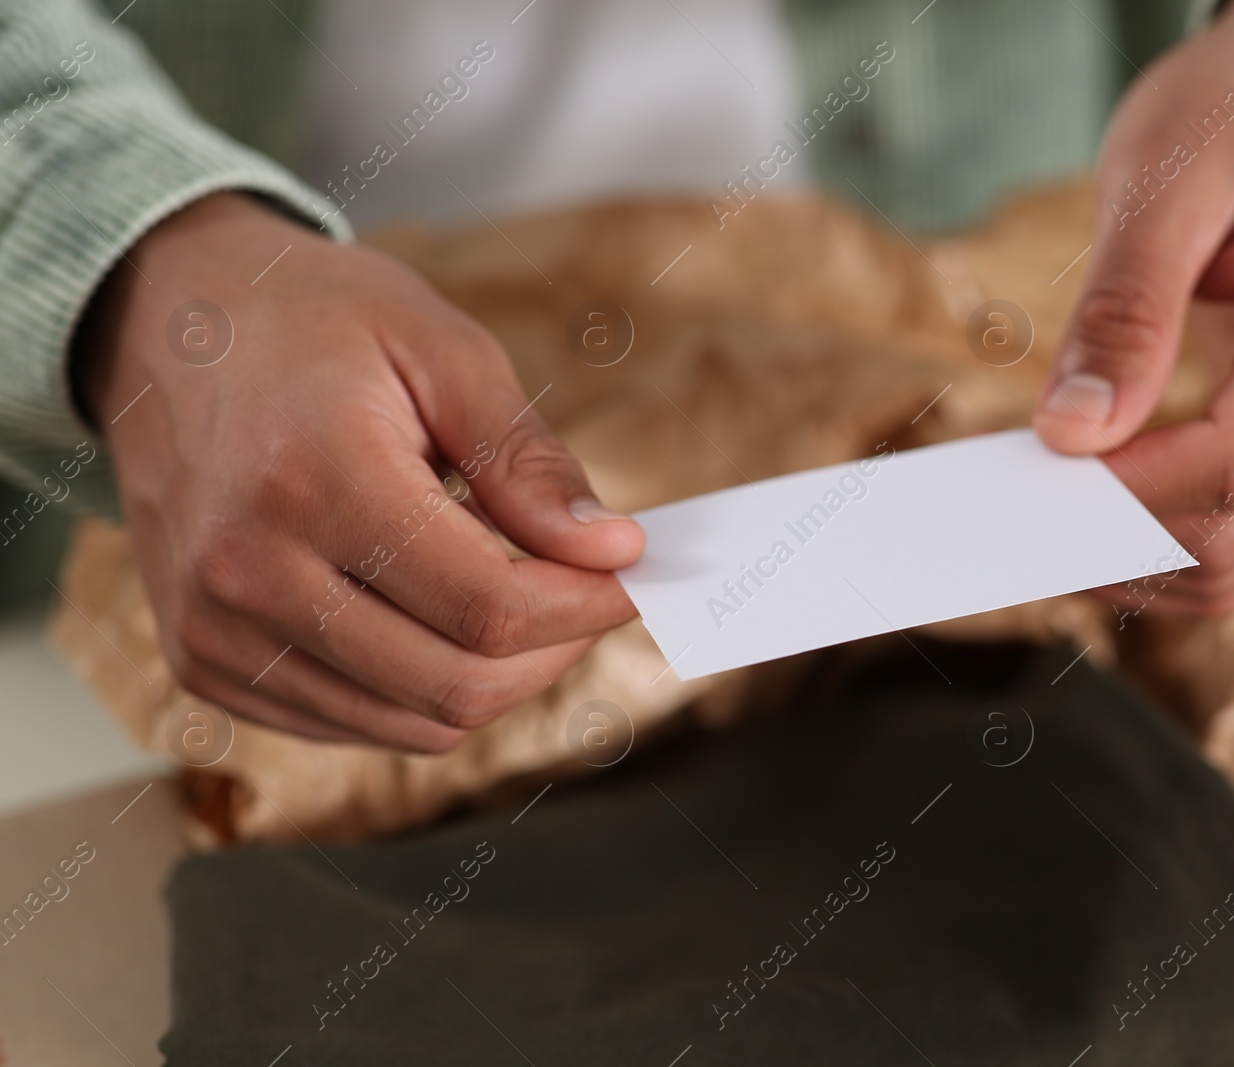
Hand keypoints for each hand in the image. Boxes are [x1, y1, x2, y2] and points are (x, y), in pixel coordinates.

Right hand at [78, 193, 643, 750]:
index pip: (487, 607)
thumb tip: (612, 550)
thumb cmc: (313, 321)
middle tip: (593, 589)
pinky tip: (440, 612)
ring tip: (522, 593)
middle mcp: (245, 576)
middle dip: (556, 649)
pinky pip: (358, 723)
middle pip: (456, 685)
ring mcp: (214, 633)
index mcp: (310, 481)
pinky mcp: (203, 664)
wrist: (164, 326)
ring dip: (498, 676)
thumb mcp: (441, 349)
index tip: (635, 573)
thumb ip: (527, 460)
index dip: (587, 605)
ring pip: (414, 723)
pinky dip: (426, 688)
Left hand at [1034, 0, 1233, 613]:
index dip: (1124, 492)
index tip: (1028, 483)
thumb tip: (1077, 433)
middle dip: (1116, 535)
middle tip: (1016, 502)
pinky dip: (1166, 542)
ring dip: (1135, 555)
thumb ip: (1125, 311)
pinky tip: (1102, 501)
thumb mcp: (1167, 179)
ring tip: (1052, 502)